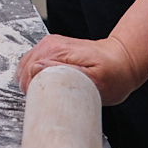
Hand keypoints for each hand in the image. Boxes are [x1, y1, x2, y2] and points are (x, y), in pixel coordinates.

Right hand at [17, 33, 147, 106]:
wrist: (122, 60)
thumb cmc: (114, 74)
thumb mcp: (96, 81)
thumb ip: (68, 75)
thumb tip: (37, 70)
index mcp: (57, 51)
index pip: (29, 72)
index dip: (33, 90)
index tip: (44, 103)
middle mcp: (50, 44)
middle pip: (24, 69)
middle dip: (30, 87)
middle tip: (47, 102)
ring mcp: (49, 45)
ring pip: (25, 66)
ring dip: (30, 82)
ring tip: (46, 95)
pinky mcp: (51, 48)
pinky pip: (32, 62)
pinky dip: (33, 75)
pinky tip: (44, 86)